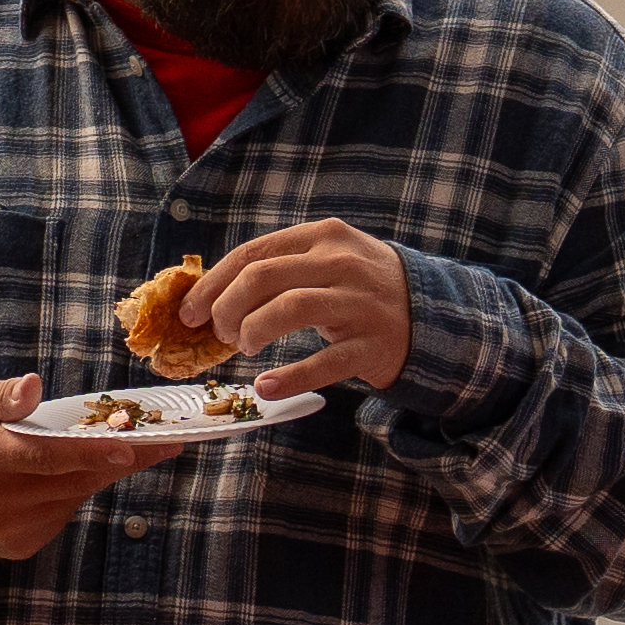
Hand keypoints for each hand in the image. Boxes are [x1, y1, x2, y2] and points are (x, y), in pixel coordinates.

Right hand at [0, 371, 180, 564]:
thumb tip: (34, 387)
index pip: (47, 455)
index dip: (93, 450)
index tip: (135, 443)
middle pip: (76, 476)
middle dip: (125, 456)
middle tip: (169, 438)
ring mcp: (11, 529)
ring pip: (76, 494)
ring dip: (100, 469)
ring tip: (121, 443)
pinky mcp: (20, 545)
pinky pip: (63, 511)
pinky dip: (73, 488)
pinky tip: (66, 471)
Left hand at [196, 220, 414, 400]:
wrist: (433, 314)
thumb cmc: (362, 288)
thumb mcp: (329, 259)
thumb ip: (282, 266)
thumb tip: (215, 291)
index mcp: (324, 237)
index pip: (253, 253)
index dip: (214, 284)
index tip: (191, 311)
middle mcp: (341, 263)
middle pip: (263, 277)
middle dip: (228, 308)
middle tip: (222, 333)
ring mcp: (359, 304)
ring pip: (288, 309)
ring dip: (253, 331)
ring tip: (246, 348)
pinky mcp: (372, 345)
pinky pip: (323, 362)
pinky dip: (289, 377)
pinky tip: (266, 388)